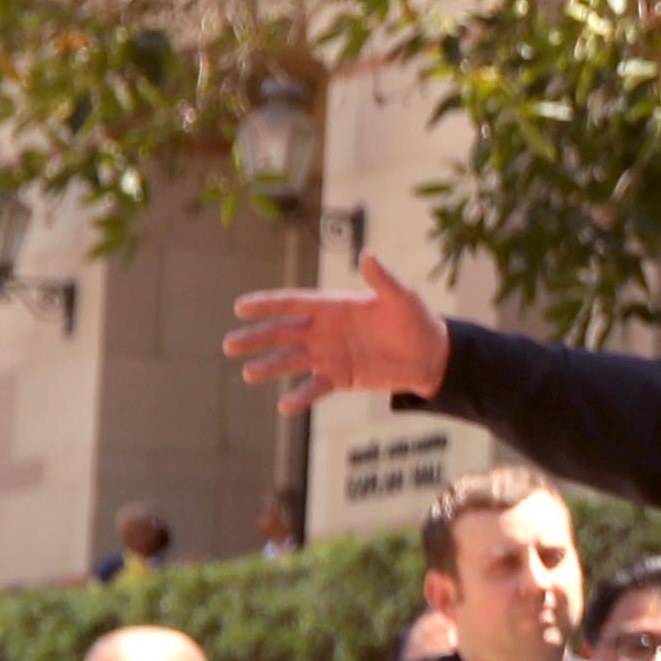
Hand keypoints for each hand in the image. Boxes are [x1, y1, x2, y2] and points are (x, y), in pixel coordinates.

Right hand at [225, 253, 453, 409]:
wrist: (431, 355)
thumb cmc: (417, 321)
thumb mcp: (402, 299)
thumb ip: (383, 280)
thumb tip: (368, 254)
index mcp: (334, 306)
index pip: (294, 303)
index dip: (267, 304)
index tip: (240, 307)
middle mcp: (325, 330)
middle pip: (283, 333)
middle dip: (257, 338)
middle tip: (229, 345)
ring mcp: (329, 355)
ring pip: (292, 361)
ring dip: (270, 366)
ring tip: (249, 374)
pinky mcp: (339, 377)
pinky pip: (314, 387)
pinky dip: (299, 396)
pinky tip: (284, 406)